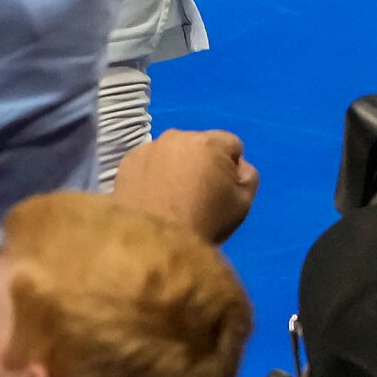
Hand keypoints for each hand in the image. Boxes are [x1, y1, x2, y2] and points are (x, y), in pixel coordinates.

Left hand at [113, 128, 258, 244]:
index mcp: (209, 143)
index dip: (232, 165)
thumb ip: (247, 176)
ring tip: (173, 197)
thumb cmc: (205, 221)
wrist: (154, 240)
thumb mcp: (243, 203)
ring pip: (171, 152)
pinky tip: (153, 197)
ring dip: (175, 166)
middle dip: (202, 162)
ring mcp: (149, 147)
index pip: (231, 144)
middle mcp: (177, 136)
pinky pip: (148, 162)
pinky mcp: (128, 160)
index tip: (225, 187)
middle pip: (199, 145)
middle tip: (199, 193)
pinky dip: (152, 174)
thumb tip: (238, 164)